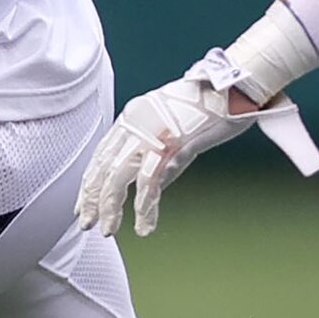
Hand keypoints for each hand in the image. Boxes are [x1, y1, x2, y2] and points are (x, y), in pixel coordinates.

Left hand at [75, 77, 260, 236]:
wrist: (234, 87)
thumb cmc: (211, 105)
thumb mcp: (171, 125)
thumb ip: (157, 151)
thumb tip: (152, 182)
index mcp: (131, 118)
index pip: (100, 155)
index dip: (90, 181)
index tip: (84, 203)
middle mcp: (134, 126)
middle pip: (103, 168)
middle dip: (92, 199)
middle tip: (87, 223)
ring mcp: (150, 136)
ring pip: (118, 178)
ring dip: (111, 209)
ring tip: (109, 230)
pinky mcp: (171, 147)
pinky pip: (150, 184)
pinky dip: (145, 209)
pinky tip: (144, 227)